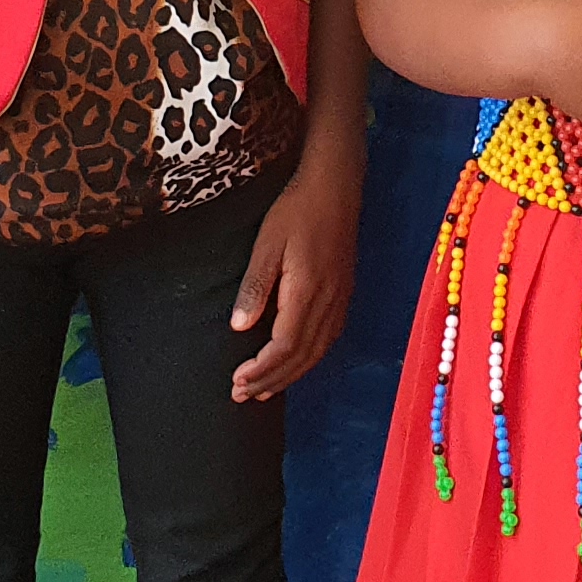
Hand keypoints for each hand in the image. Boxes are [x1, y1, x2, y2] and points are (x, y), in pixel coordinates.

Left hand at [229, 141, 360, 399]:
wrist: (335, 186)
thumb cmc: (296, 210)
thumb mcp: (267, 245)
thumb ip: (255, 288)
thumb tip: (239, 328)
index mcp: (307, 291)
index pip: (284, 346)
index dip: (261, 369)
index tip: (237, 382)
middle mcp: (328, 301)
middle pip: (301, 356)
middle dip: (271, 380)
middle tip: (242, 394)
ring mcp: (340, 299)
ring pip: (317, 352)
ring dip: (289, 375)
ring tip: (263, 390)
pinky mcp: (344, 293)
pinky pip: (328, 339)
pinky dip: (308, 359)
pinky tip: (295, 363)